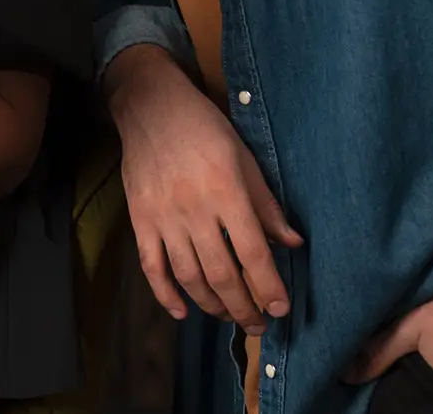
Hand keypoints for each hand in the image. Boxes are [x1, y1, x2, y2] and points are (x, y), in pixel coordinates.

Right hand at [107, 46, 302, 335]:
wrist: (151, 107)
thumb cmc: (204, 128)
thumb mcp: (245, 158)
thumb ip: (266, 204)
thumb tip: (292, 242)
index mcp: (226, 192)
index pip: (252, 252)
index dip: (268, 286)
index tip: (280, 308)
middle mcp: (194, 209)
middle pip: (221, 273)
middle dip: (243, 307)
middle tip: (258, 325)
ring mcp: (163, 217)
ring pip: (188, 276)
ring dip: (211, 305)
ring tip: (229, 316)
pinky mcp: (140, 220)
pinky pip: (152, 266)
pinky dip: (165, 294)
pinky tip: (182, 311)